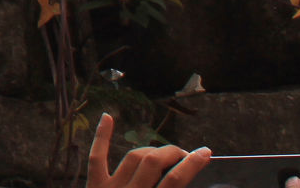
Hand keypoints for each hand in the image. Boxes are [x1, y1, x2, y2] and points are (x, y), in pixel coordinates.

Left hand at [87, 114, 209, 187]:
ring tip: (162, 154)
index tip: (205, 152)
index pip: (175, 181)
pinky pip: (97, 158)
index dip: (192, 165)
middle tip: (183, 154)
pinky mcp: (94, 186)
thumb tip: (183, 174)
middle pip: (153, 163)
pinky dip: (102, 137)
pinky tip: (107, 117)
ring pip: (133, 158)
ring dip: (150, 152)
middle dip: (171, 153)